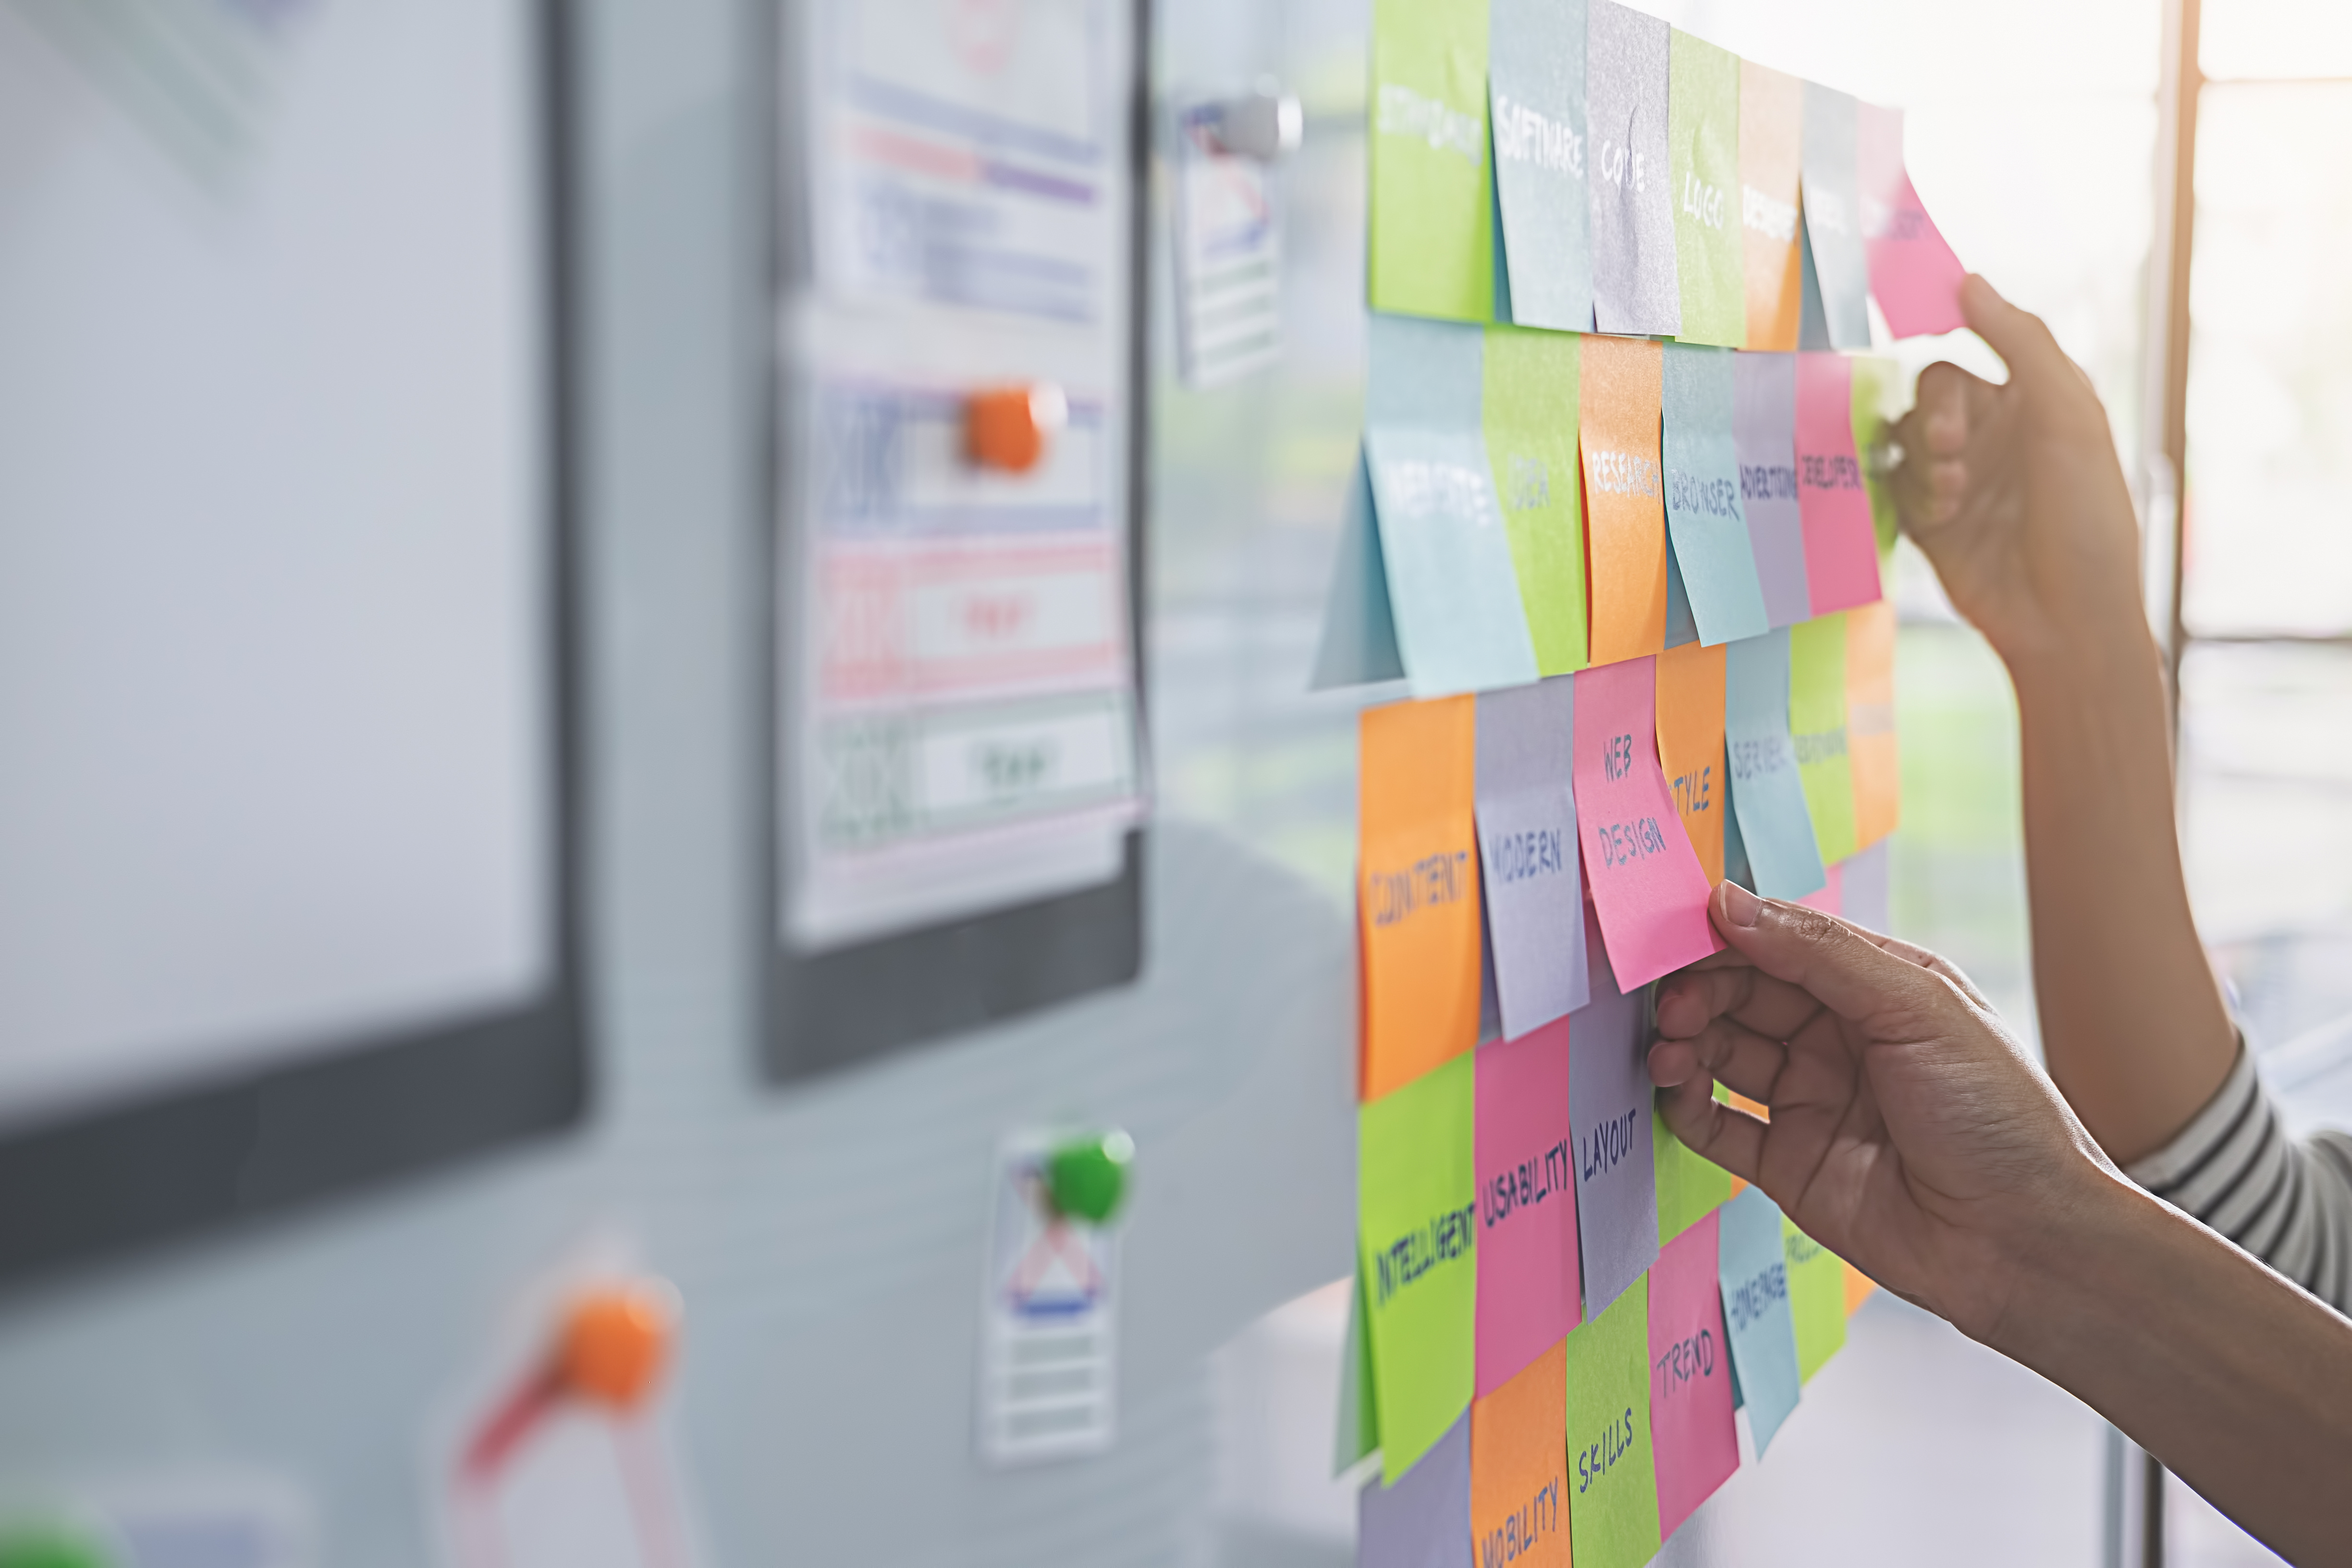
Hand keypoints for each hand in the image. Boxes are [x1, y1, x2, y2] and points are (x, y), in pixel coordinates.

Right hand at [1649, 881, 2114, 1345]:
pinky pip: (1717, 1127)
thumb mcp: (1917, 1008)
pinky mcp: (1788, 1166)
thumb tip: (1732, 901)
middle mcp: (1840, 1041)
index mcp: (1878, 989)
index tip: (1679, 935)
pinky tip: (1676, 1090)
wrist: (2025, 1243)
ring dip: (1684, 1044)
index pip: (1784, 945)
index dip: (1730, 938)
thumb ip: (1819, 953)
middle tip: (1672, 1003)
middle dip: (1700, 992)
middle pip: (1744, 997)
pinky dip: (1686, 1105)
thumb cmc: (2000, 1118)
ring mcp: (1813, 1102)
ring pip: (1722, 1055)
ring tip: (1668, 1049)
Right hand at [1892, 275, 2149, 669]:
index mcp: (2034, 400)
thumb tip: (1968, 281)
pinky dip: (1911, 492)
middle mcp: (1993, 434)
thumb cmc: (2084, 514)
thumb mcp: (2066, 414)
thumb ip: (2020, 341)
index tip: (1916, 316)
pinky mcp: (1927, 521)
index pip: (1975, 345)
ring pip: (1905, 436)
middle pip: (1931, 390)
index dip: (1951, 332)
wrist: (2063, 615)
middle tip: (1953, 446)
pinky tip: (1942, 513)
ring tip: (1954, 490)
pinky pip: (1893, 485)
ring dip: (1924, 456)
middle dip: (1938, 414)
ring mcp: (1957, 477)